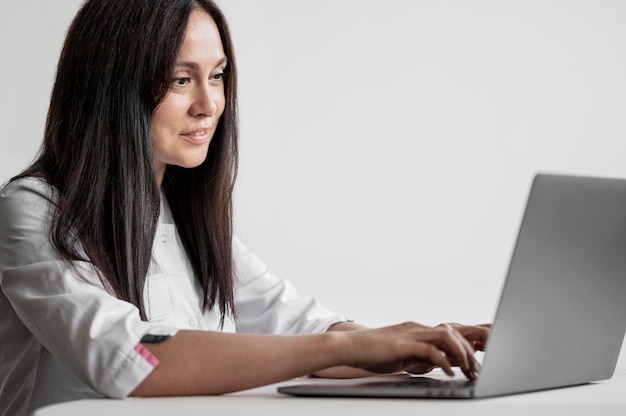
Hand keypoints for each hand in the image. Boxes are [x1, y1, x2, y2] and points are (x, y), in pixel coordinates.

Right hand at [338, 322, 485, 379]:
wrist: (349, 347)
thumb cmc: (372, 353)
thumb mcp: (402, 354)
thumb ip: (419, 356)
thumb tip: (438, 364)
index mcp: (416, 329)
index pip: (448, 332)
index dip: (465, 345)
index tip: (474, 362)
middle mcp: (416, 328)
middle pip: (452, 332)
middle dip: (469, 351)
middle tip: (476, 370)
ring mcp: (409, 334)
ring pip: (446, 336)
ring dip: (461, 353)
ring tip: (467, 370)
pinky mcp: (403, 344)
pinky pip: (430, 350)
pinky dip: (443, 360)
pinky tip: (449, 372)